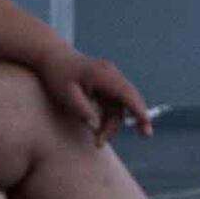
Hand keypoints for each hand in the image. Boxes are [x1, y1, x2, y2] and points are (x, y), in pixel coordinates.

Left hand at [39, 51, 153, 142]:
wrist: (54, 57)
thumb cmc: (57, 75)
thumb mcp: (64, 94)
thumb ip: (81, 109)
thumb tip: (96, 126)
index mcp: (102, 74)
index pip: (126, 93)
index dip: (138, 108)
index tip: (146, 122)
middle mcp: (112, 74)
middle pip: (129, 99)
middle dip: (137, 118)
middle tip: (145, 136)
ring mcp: (112, 78)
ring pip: (122, 105)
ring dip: (114, 124)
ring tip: (98, 141)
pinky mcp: (109, 85)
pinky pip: (115, 104)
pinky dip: (110, 118)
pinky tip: (101, 130)